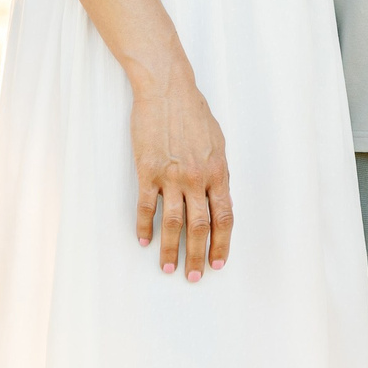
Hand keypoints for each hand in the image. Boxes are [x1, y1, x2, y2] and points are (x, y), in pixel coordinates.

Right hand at [131, 75, 232, 279]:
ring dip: (171, 250)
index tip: (218, 263)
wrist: (167, 90)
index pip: (223, 217)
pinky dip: (144, 227)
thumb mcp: (217, 142)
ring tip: (169, 268)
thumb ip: (218, 172)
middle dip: (198, 256)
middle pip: (200, 227)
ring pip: (173, 223)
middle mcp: (196, 178)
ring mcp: (171, 176)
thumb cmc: (193, 112)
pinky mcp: (147, 171)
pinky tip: (144, 241)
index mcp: (217, 172)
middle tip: (194, 277)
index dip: (222, 244)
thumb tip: (219, 199)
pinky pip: (146, 207)